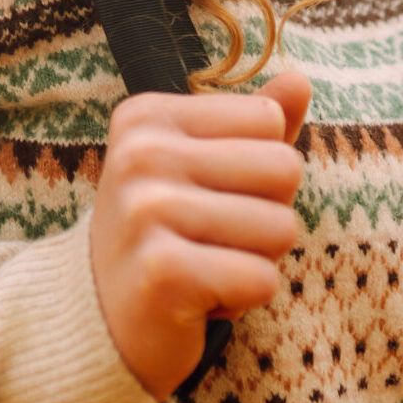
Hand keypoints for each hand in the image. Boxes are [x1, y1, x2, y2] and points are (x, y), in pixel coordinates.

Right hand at [90, 71, 309, 401]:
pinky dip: (244, 299)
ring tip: (205, 268)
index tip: (207, 197)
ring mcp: (146, 211)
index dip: (259, 170)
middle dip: (267, 214)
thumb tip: (300, 79)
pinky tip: (199, 300)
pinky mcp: (162, 272)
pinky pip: (262, 278)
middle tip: (211, 239)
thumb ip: (252, 125)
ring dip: (256, 260)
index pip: (270, 121)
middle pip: (284, 169)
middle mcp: (140, 154)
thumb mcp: (201, 168)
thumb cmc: (165, 236)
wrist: (101, 322)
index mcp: (148, 117)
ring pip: (281, 227)